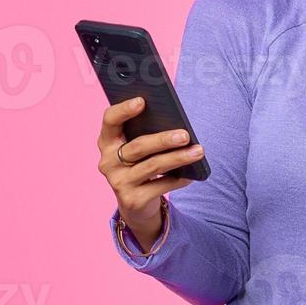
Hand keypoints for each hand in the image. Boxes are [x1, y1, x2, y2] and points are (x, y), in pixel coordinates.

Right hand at [96, 96, 203, 250]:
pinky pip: (160, 186)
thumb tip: (176, 122)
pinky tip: (192, 174)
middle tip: (185, 135)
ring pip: (152, 166)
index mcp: (107, 141)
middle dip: (163, 139)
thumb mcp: (139, 147)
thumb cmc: (141, 164)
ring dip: (178, 158)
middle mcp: (108, 161)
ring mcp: (118, 182)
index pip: (110, 121)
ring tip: (198, 151)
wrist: (136, 203)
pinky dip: (178, 179)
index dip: (123, 110)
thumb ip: (147, 132)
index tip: (142, 101)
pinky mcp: (132, 200)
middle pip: (138, 146)